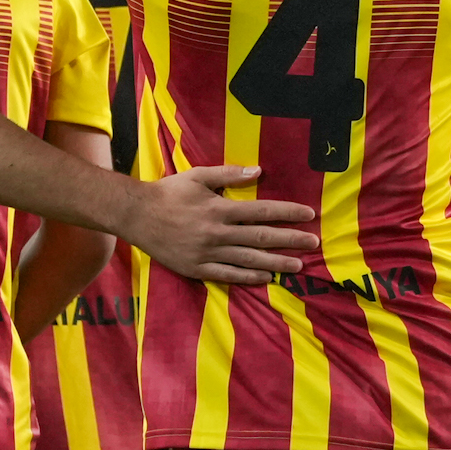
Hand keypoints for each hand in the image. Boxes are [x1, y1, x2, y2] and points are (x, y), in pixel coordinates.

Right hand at [115, 162, 318, 287]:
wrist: (136, 215)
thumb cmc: (168, 192)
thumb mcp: (198, 176)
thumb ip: (229, 174)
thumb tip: (259, 171)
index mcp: (220, 208)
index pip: (262, 211)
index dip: (288, 213)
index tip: (308, 215)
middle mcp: (217, 233)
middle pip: (261, 237)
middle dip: (290, 239)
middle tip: (314, 243)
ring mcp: (207, 253)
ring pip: (249, 259)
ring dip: (276, 262)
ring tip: (297, 265)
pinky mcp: (197, 268)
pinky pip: (228, 275)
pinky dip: (248, 277)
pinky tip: (266, 278)